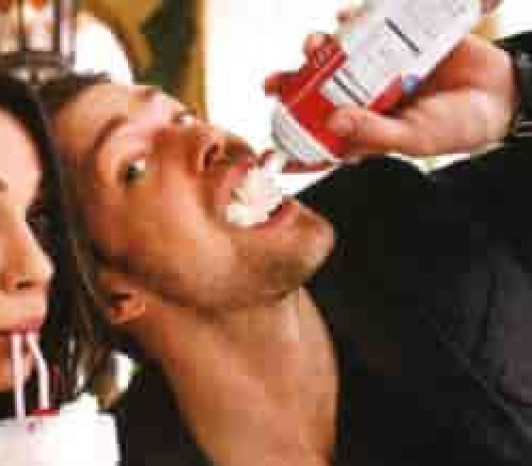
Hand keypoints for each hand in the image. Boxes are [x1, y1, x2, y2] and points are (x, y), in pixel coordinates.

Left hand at [264, 21, 517, 160]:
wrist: (500, 93)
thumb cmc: (456, 126)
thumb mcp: (415, 138)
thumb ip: (374, 132)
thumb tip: (334, 121)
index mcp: (362, 131)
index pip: (319, 141)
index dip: (292, 147)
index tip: (265, 152)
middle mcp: (361, 101)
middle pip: (314, 94)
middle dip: (290, 88)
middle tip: (271, 83)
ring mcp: (375, 72)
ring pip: (334, 59)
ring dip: (317, 50)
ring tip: (312, 43)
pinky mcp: (393, 45)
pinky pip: (366, 30)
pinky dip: (352, 19)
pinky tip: (344, 14)